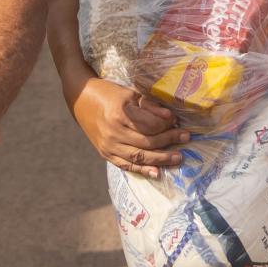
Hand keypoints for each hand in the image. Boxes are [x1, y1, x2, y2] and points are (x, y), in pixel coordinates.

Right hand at [68, 76, 188, 178]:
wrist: (81, 99)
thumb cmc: (108, 93)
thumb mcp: (129, 93)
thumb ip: (149, 106)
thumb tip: (170, 117)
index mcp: (120, 113)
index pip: (149, 125)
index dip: (166, 125)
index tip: (178, 122)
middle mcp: (114, 131)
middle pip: (147, 141)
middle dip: (169, 141)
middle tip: (186, 138)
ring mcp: (109, 145)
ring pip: (139, 157)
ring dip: (161, 159)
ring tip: (178, 157)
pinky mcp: (105, 153)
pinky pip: (126, 165)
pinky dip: (142, 170)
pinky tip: (157, 173)